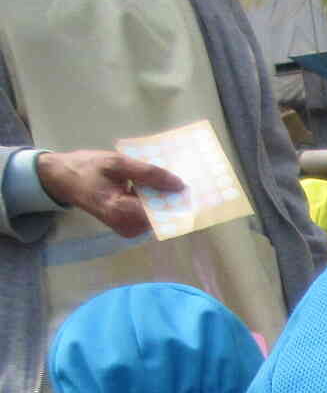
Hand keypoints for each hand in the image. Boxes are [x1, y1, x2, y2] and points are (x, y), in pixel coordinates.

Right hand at [34, 149, 184, 237]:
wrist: (64, 179)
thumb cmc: (87, 168)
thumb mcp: (116, 162)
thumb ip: (148, 173)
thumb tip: (179, 184)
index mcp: (119, 210)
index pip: (160, 213)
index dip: (178, 203)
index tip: (196, 191)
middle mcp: (126, 226)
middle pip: (162, 217)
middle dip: (174, 200)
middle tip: (187, 182)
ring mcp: (128, 230)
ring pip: (159, 218)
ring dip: (165, 201)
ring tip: (171, 182)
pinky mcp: (129, 229)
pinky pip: (151, 217)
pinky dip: (156, 204)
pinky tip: (157, 189)